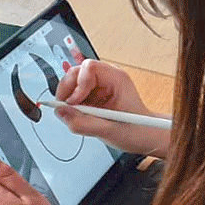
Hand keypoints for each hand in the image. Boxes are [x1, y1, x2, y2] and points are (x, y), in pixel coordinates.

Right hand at [54, 59, 169, 157]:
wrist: (143, 136)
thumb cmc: (135, 130)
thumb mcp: (108, 130)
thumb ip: (82, 122)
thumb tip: (61, 112)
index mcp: (116, 79)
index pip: (89, 68)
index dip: (78, 83)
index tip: (74, 102)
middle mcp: (106, 78)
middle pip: (77, 72)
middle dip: (67, 89)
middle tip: (65, 107)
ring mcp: (98, 86)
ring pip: (72, 82)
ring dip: (67, 98)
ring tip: (74, 113)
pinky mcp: (92, 95)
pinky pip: (73, 93)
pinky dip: (70, 105)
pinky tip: (78, 115)